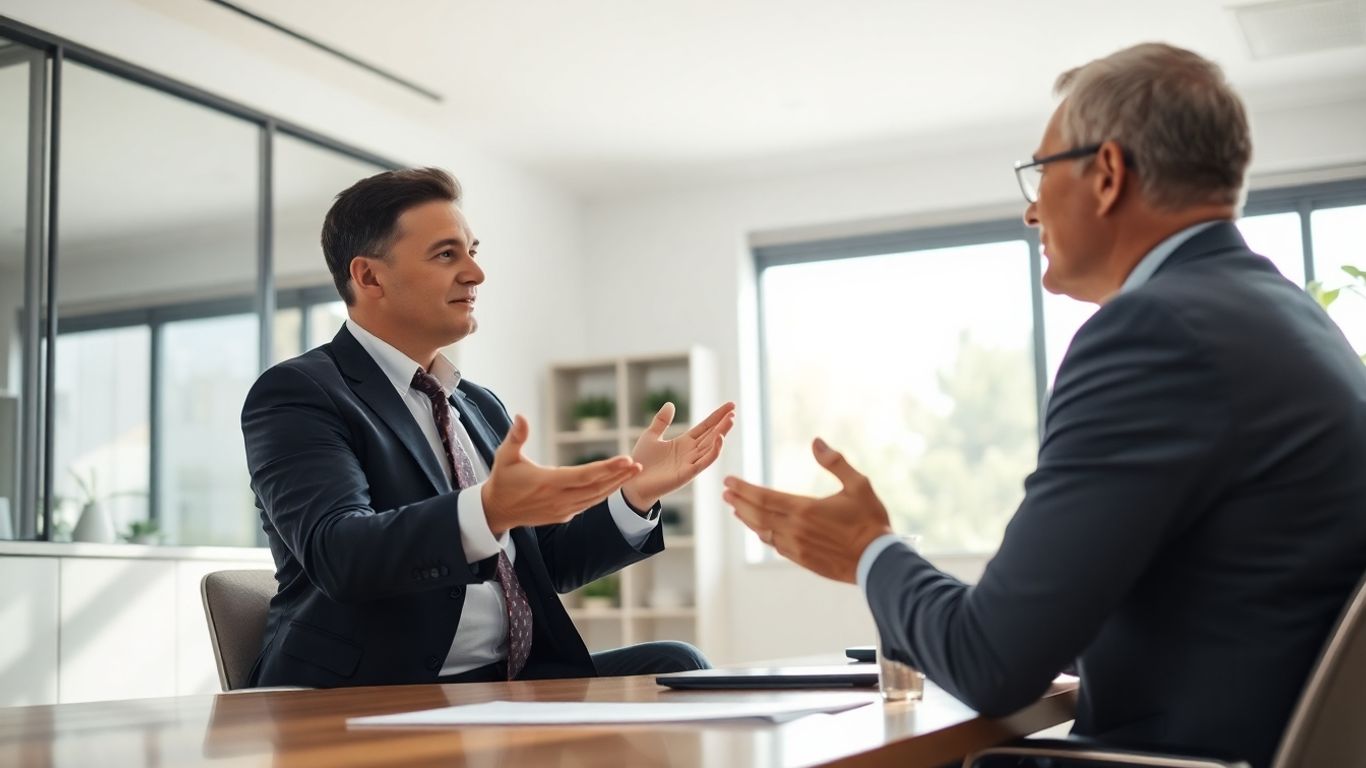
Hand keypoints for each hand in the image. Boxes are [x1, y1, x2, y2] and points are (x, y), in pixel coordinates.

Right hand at [482, 415, 641, 534]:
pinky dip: (603, 494)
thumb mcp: (504, 457)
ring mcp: (562, 510)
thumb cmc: (501, 480)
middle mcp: (559, 499)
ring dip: (615, 485)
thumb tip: (521, 415)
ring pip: (595, 498)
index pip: (585, 475)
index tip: (626, 459)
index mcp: (548, 482)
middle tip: (637, 465)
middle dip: (618, 476)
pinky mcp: (562, 515)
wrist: (495, 511)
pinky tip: (614, 485)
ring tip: (632, 473)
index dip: (607, 468)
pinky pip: (588, 504)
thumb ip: (515, 436)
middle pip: (596, 487)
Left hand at [622, 401, 735, 510]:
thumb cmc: (642, 462)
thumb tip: (670, 404)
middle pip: (711, 435)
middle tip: (733, 411)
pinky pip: (705, 461)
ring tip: (731, 420)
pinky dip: (714, 450)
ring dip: (722, 433)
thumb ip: (662, 421)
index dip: (717, 416)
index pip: (705, 426)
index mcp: (684, 443)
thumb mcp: (651, 436)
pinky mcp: (688, 473)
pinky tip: (720, 438)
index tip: (730, 405)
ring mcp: (691, 463)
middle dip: (723, 423)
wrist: (633, 482)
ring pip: (711, 446)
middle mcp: (691, 452)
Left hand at [723, 437, 891, 583]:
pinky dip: (763, 534)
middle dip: (739, 502)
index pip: (763, 497)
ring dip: (748, 519)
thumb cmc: (871, 521)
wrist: (878, 561)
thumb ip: (835, 462)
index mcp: (804, 509)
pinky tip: (760, 530)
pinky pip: (775, 546)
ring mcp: (797, 547)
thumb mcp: (858, 485)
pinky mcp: (803, 560)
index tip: (729, 481)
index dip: (743, 489)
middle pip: (757, 514)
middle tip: (726, 493)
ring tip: (736, 509)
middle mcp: (794, 529)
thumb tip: (817, 441)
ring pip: (763, 531)